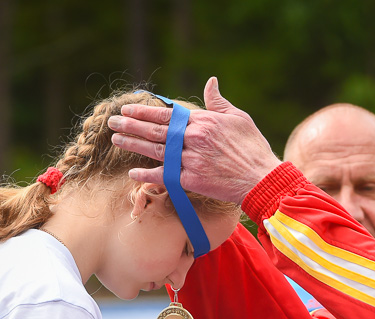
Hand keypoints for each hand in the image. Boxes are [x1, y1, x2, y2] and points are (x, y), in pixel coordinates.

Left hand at [108, 77, 281, 204]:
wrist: (262, 179)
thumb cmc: (253, 148)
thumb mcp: (239, 118)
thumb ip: (219, 102)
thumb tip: (211, 82)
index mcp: (203, 121)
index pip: (166, 113)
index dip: (144, 111)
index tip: (128, 108)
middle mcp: (192, 138)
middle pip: (155, 130)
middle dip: (131, 124)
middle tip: (112, 121)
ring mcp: (190, 160)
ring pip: (155, 150)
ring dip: (132, 144)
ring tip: (116, 139)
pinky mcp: (191, 180)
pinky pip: (163, 176)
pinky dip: (147, 175)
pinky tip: (133, 172)